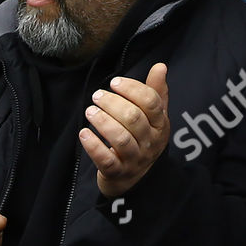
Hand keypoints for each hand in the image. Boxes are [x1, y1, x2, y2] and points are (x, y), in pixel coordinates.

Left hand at [80, 63, 170, 199]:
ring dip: (103, 121)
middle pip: (134, 118)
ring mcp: (135, 158)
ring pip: (121, 138)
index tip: (115, 82)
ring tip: (90, 110)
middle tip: (97, 96)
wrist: (137, 179)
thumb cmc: (143, 139)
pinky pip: (106, 160)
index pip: (151, 103)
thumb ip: (156, 92)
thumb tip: (160, 66)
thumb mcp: (154, 117)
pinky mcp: (117, 172)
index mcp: (161, 124)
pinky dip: (94, 146)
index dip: (133, 89)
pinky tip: (84, 133)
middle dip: (113, 103)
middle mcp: (150, 142)